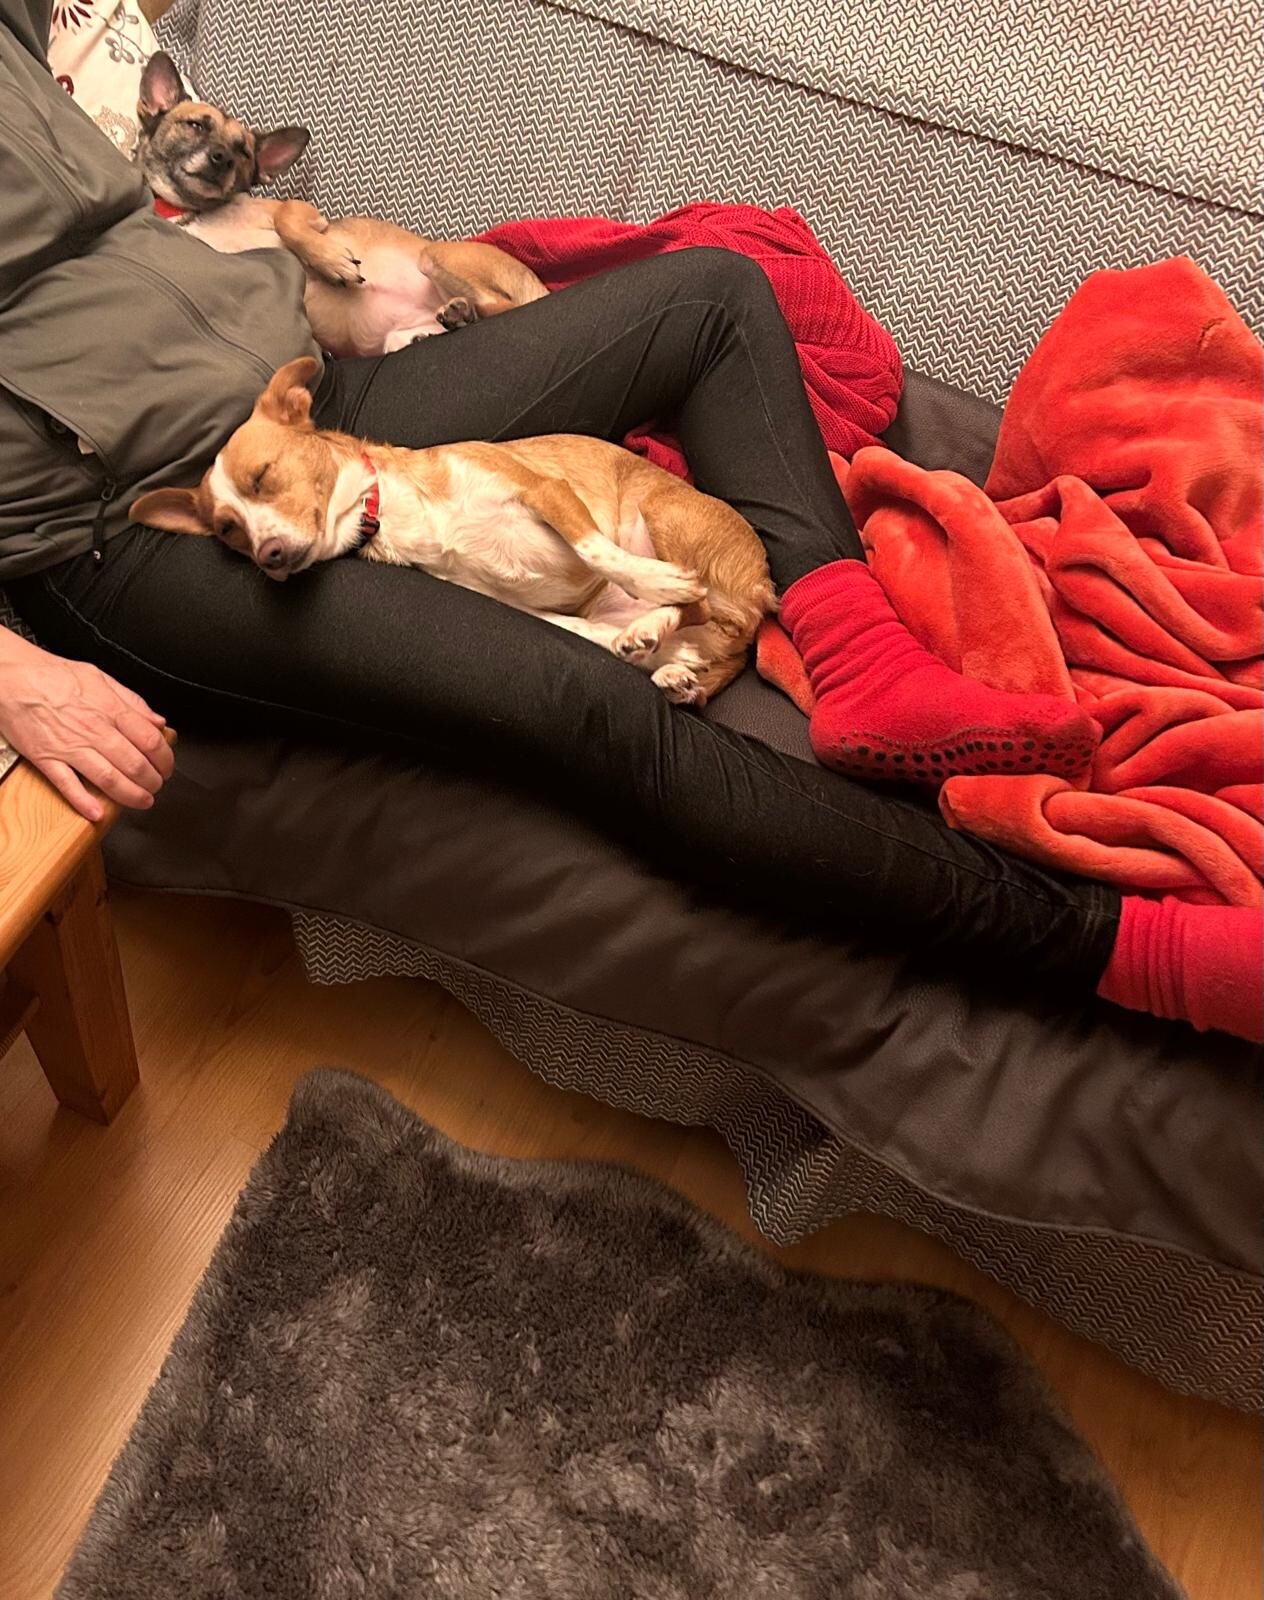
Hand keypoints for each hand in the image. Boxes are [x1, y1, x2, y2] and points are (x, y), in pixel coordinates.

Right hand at [0, 630, 172, 821]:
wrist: (12, 677)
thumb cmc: (53, 675)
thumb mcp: (100, 678)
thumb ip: (132, 701)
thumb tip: (157, 721)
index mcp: (110, 709)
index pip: (150, 741)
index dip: (165, 759)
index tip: (167, 767)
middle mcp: (94, 730)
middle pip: (135, 764)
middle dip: (153, 782)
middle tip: (156, 787)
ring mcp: (70, 747)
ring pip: (109, 779)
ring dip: (130, 796)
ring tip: (142, 801)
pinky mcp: (46, 759)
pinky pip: (68, 785)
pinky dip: (84, 802)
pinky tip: (97, 812)